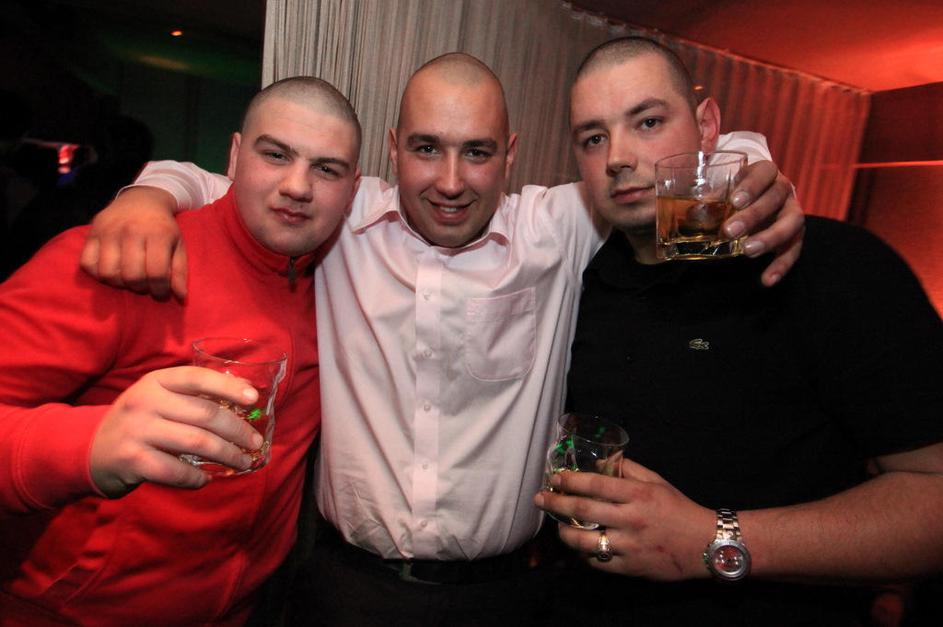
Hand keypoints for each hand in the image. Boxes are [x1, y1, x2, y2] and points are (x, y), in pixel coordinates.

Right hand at [79, 186, 187, 299]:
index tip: (161, 293)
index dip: (159, 290)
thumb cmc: (162, 228)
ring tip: (128, 279)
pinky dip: (98, 274)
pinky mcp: (92, 232)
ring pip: (108, 273)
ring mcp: (109, 231)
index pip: (156, 273)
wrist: (142, 199)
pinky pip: (88, 264)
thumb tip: (180, 296)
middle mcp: (131, 231)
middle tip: (144, 285)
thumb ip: (179, 271)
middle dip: (140, 288)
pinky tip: (112, 270)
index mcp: (158, 234)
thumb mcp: (178, 245)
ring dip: (119, 284)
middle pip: (132, 276)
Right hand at [89, 366, 263, 496]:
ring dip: (226, 454)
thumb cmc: (140, 422)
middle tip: (255, 442)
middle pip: (205, 414)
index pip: (197, 378)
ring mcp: (137, 431)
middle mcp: (145, 401)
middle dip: (237, 429)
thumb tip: (244, 394)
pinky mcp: (131, 460)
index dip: (228, 387)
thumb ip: (193, 395)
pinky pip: (176, 471)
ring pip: (196, 442)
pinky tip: (206, 479)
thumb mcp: (159, 398)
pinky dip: (197, 478)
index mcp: (155, 381)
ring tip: (242, 462)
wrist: (90, 450)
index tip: (253, 399)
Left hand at [534, 458, 714, 580]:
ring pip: (585, 540)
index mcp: (638, 495)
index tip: (555, 478)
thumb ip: (629, 470)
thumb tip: (600, 461)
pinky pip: (598, 562)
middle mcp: (631, 519)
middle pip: (584, 510)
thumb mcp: (657, 482)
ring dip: (564, 532)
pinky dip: (584, 554)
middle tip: (540, 499)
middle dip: (557, 503)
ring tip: (556, 525)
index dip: (571, 480)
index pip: (595, 484)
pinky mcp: (631, 567)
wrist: (706, 544)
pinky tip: (578, 546)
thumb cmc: (679, 509)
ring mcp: (630, 545)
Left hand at [722, 161, 804, 286]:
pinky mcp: (796, 233)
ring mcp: (793, 211)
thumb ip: (713, 199)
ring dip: (770, 237)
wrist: (761, 199)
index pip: (764, 172)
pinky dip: (781, 265)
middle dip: (753, 215)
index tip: (734, 202)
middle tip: (730, 231)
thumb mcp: (727, 190)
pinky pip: (794, 249)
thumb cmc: (738, 192)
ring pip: (792, 222)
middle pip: (775, 198)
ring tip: (748, 252)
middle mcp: (783, 189)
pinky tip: (767, 279)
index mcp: (766, 172)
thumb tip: (693, 213)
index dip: (751, 186)